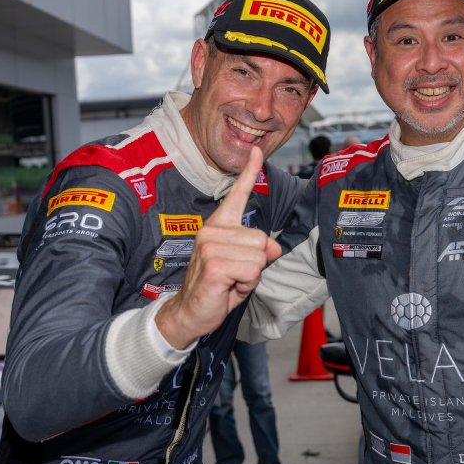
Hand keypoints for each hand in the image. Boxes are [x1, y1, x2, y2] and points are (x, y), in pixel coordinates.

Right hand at [155, 147, 280, 347]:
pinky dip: (246, 284)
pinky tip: (228, 287)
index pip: (237, 194)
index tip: (256, 152)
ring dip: (250, 275)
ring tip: (231, 280)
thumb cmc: (216, 287)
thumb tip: (273, 248)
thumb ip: (259, 251)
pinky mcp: (213, 263)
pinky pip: (251, 270)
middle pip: (261, 239)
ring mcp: (211, 245)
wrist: (190, 312)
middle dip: (256, 263)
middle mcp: (213, 230)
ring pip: (258, 256)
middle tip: (236, 274)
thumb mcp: (244, 266)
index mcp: (220, 225)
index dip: (249, 172)